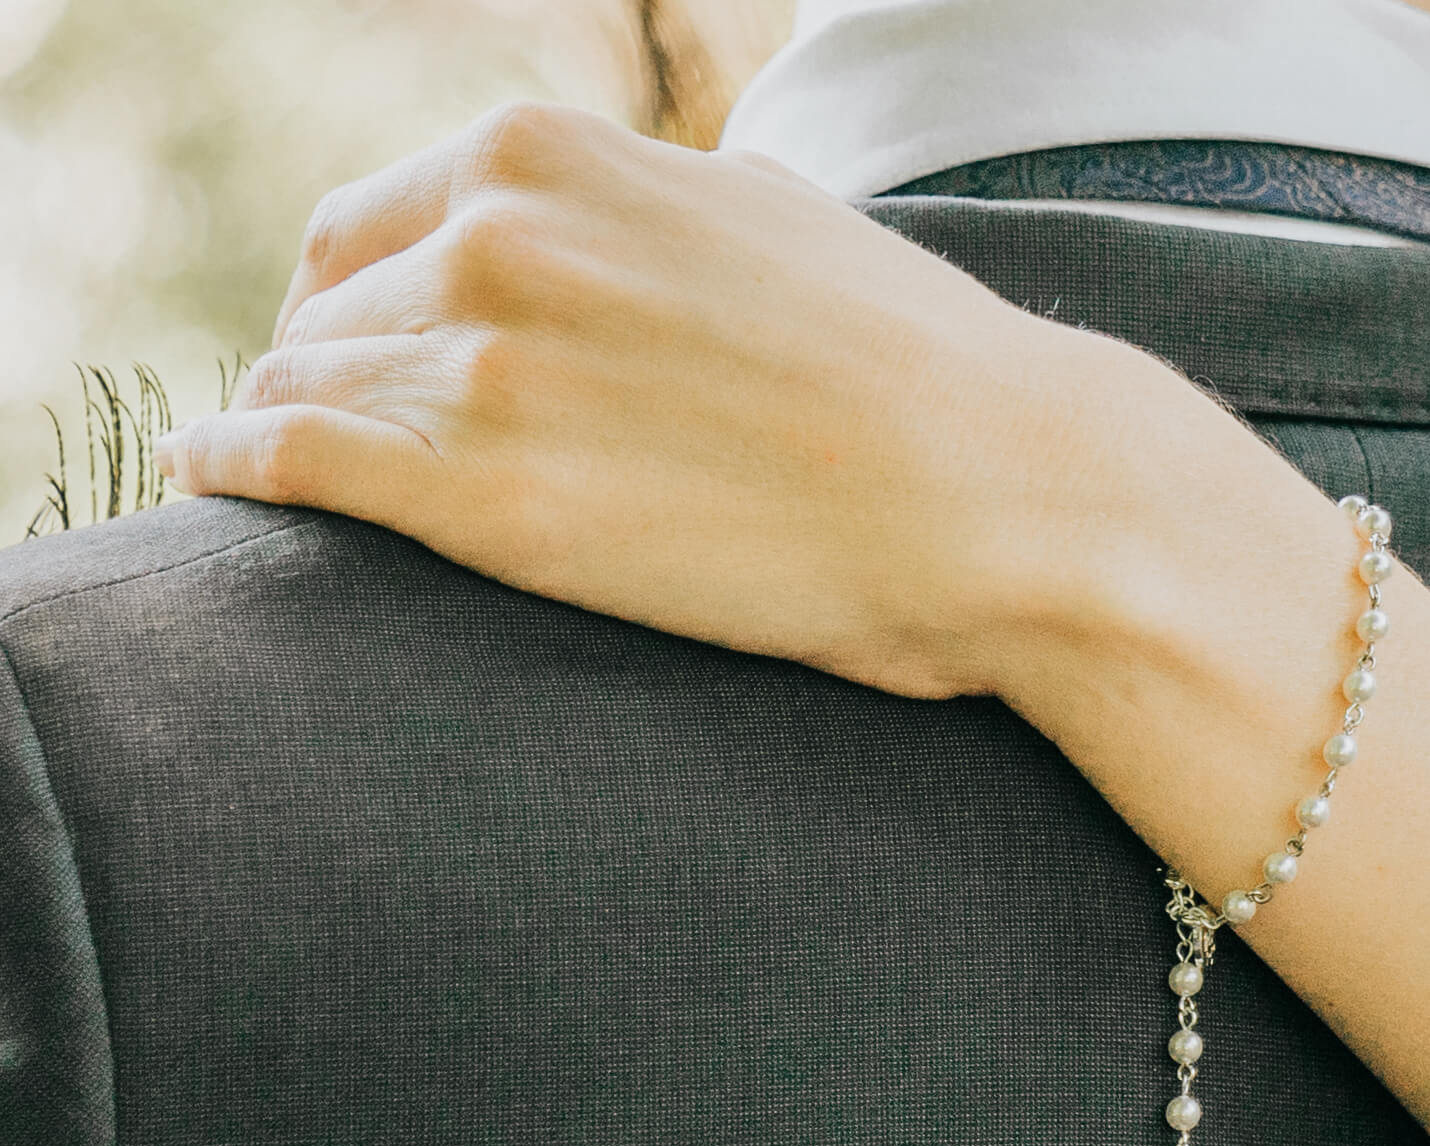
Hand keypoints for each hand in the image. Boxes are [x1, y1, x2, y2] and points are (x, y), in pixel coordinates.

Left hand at [158, 102, 1274, 699]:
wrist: (1006, 491)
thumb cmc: (917, 372)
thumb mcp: (767, 222)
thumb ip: (652, 212)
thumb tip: (620, 228)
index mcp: (557, 154)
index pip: (375, 222)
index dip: (364, 299)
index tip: (375, 355)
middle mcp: (497, 235)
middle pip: (328, 307)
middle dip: (338, 371)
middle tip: (359, 440)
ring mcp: (485, 365)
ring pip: (302, 382)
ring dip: (296, 426)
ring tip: (284, 473)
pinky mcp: (490, 502)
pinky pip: (285, 460)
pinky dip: (234, 467)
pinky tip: (219, 483)